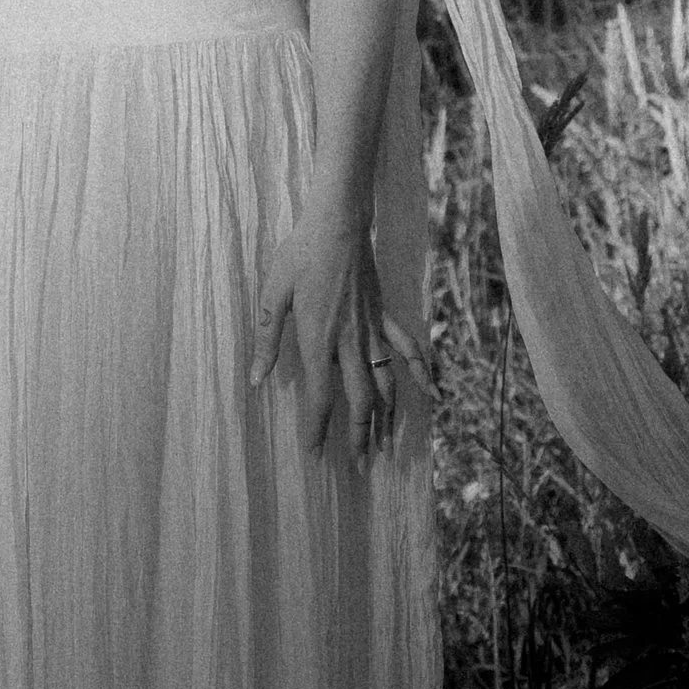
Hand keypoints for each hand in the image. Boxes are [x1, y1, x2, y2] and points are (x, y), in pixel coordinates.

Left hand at [250, 200, 427, 463]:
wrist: (338, 222)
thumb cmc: (300, 254)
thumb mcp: (273, 295)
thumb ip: (267, 340)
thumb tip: (256, 380)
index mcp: (319, 340)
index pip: (319, 397)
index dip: (317, 430)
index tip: (315, 456)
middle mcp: (350, 342)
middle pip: (360, 402)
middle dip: (359, 438)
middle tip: (357, 466)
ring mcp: (372, 329)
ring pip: (385, 384)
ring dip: (386, 419)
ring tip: (384, 448)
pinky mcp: (384, 315)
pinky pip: (407, 348)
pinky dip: (421, 373)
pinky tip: (432, 394)